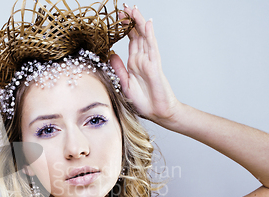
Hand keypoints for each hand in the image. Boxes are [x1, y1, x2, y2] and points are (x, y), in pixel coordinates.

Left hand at [110, 6, 180, 125]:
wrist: (157, 113)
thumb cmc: (143, 102)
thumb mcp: (124, 85)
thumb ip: (118, 70)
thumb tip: (110, 54)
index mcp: (133, 64)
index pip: (129, 41)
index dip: (124, 28)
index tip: (117, 17)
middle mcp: (141, 59)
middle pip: (136, 35)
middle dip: (130, 20)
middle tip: (123, 7)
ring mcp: (149, 61)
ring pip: (144, 37)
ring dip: (138, 23)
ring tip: (133, 9)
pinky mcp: (155, 66)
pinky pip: (152, 48)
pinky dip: (149, 35)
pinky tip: (147, 24)